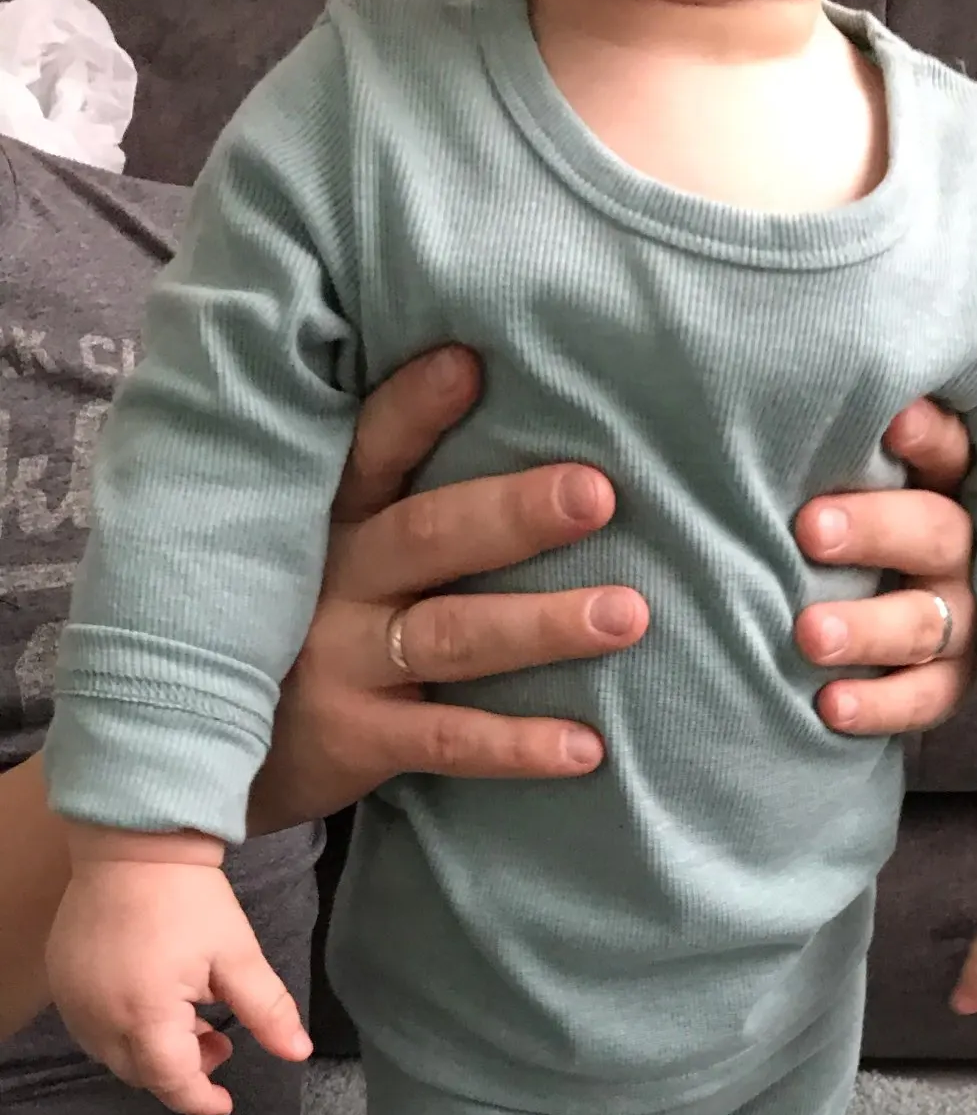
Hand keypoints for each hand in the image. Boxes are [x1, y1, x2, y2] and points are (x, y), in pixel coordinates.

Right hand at [45, 833, 311, 1114]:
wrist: (134, 846)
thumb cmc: (190, 899)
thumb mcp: (238, 956)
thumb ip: (267, 1011)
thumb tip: (299, 1051)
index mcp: (145, 1014)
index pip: (171, 1081)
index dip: (200, 1099)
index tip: (225, 1103)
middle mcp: (99, 1016)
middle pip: (141, 1073)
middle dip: (182, 1071)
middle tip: (218, 1039)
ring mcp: (73, 999)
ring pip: (113, 1055)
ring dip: (153, 1052)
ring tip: (191, 1018)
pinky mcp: (61, 980)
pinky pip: (91, 1027)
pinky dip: (125, 1031)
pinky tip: (155, 1001)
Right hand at [249, 347, 647, 832]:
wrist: (210, 751)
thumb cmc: (297, 630)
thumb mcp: (320, 555)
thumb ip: (393, 507)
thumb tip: (489, 411)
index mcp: (331, 524)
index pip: (370, 452)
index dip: (414, 408)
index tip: (472, 363)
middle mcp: (335, 582)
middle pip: (429, 537)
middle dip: (514, 514)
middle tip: (596, 494)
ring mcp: (342, 661)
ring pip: (453, 636)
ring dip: (543, 625)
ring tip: (627, 616)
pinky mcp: (356, 739)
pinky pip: (446, 740)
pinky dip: (517, 745)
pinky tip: (587, 747)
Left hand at [795, 399, 976, 735]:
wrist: (869, 625)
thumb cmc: (839, 527)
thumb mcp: (843, 480)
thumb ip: (827, 451)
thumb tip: (755, 372)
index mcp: (943, 487)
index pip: (948, 451)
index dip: (926, 436)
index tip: (888, 421)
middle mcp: (962, 551)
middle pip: (936, 533)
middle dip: (875, 531)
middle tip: (810, 530)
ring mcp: (961, 620)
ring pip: (925, 623)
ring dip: (867, 629)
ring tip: (809, 634)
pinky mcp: (950, 682)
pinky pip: (923, 699)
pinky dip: (878, 706)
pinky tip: (828, 706)